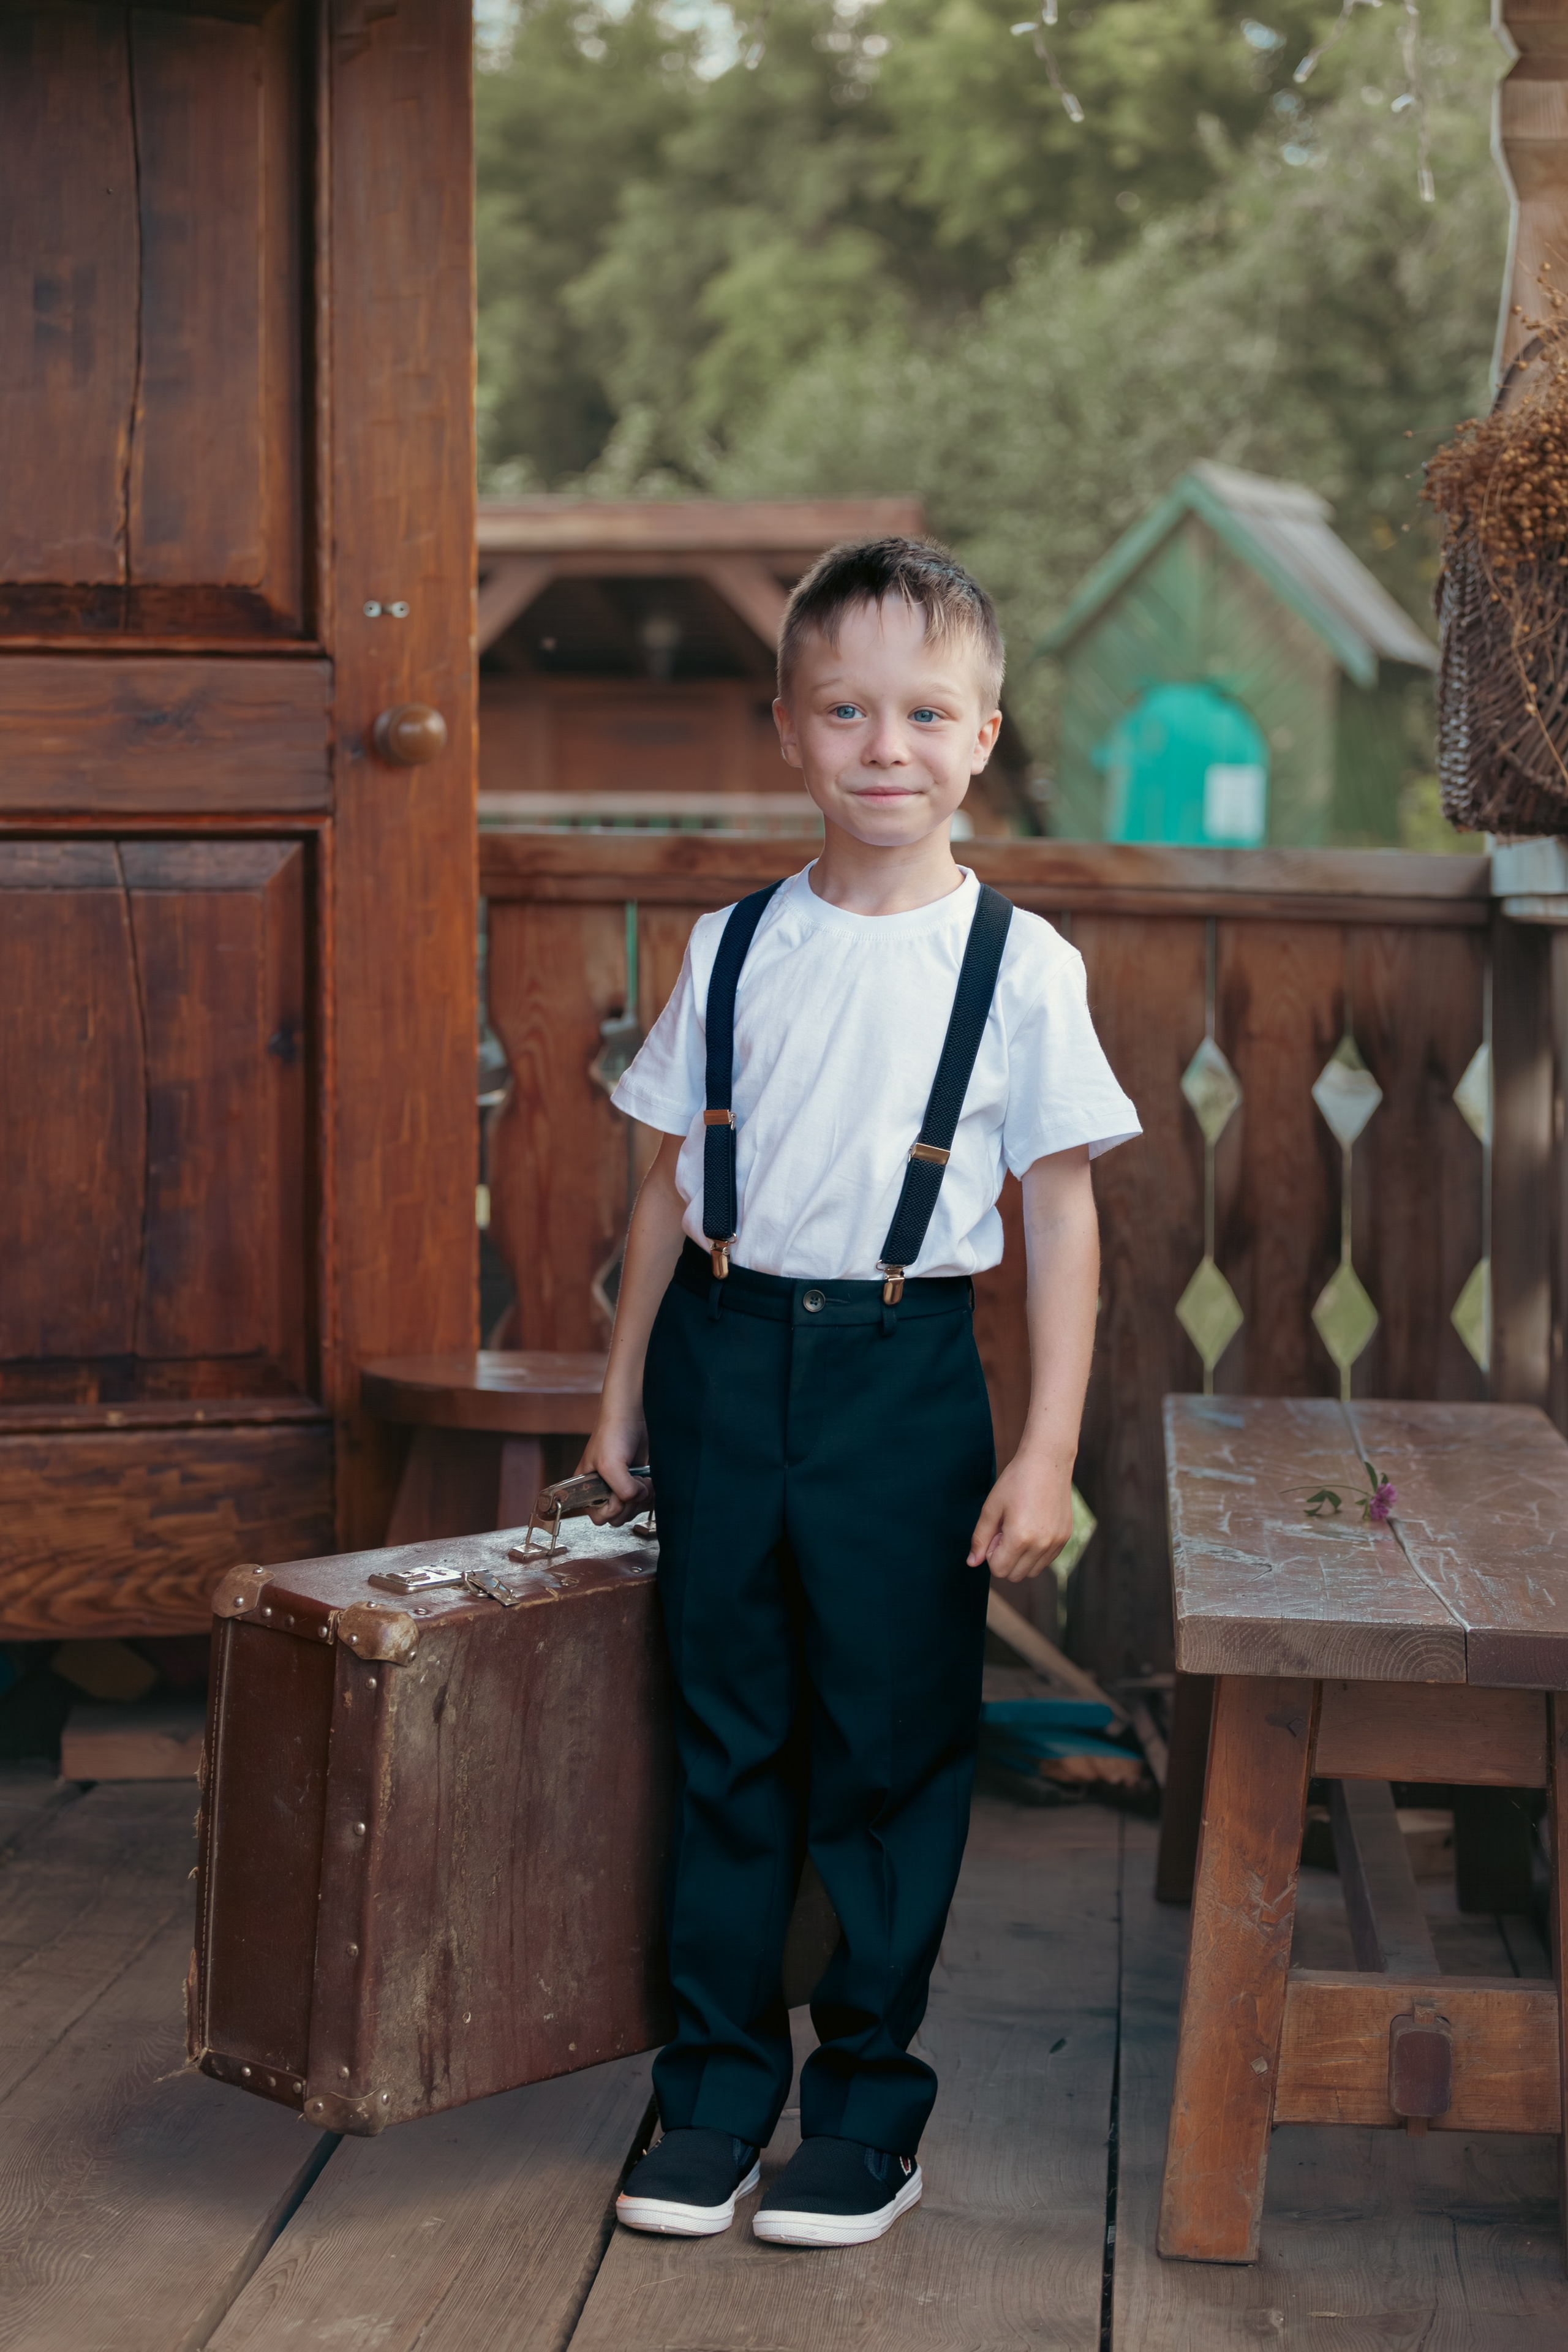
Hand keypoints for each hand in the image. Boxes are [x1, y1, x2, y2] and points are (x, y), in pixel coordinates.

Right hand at [577, 1414, 652, 1526]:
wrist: (631, 1417)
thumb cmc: (612, 1435)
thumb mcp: (610, 1465)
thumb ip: (621, 1489)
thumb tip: (637, 1498)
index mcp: (587, 1489)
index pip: (598, 1517)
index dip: (612, 1509)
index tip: (619, 1494)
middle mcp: (602, 1491)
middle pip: (618, 1518)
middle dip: (630, 1504)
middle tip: (635, 1485)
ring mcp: (620, 1488)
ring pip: (632, 1512)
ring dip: (642, 1500)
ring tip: (643, 1481)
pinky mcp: (635, 1484)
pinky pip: (643, 1502)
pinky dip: (649, 1496)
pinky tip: (650, 1483)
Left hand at [968, 1450, 1074, 1582]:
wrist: (1047, 1462)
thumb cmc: (1015, 1481)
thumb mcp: (991, 1507)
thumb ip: (980, 1538)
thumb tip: (972, 1563)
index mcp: (1020, 1538)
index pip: (999, 1570)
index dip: (991, 1554)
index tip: (995, 1533)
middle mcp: (1041, 1545)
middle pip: (1015, 1575)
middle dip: (1005, 1559)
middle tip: (1005, 1531)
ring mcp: (1056, 1543)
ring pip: (1032, 1571)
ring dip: (1020, 1558)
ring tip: (1019, 1530)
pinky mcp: (1065, 1538)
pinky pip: (1046, 1560)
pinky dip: (1035, 1553)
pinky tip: (1032, 1528)